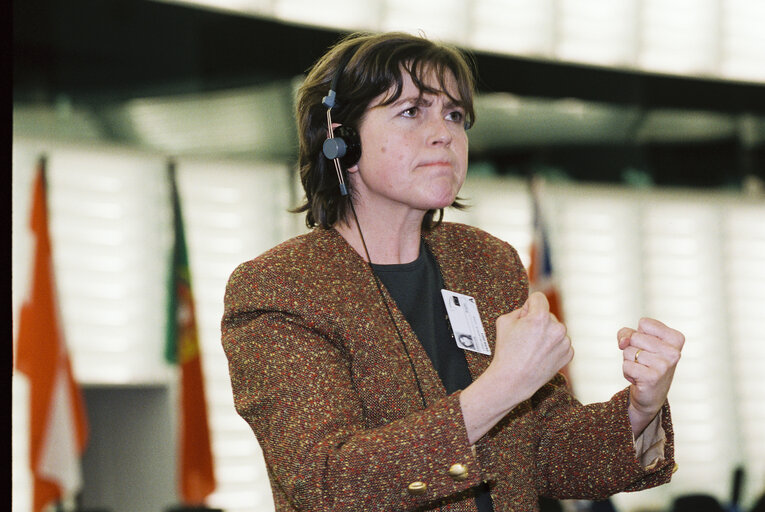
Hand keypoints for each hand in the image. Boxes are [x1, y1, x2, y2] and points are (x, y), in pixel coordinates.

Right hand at [460, 291, 572, 442]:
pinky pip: (561, 343)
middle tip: (525, 337)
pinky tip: (541, 355)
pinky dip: (553, 347)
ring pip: (555, 329)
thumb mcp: (504, 322)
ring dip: (547, 334)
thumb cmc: (506, 352)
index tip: (525, 315)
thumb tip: (529, 310)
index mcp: (541, 317)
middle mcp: (556, 328)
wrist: (513, 380)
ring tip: (532, 348)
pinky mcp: (568, 354)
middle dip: (538, 322)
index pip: (538, 298)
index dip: (528, 305)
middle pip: (547, 315)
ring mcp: (564, 342)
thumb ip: (518, 310)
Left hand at [618, 318, 684, 436]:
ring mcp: (664, 365)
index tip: (648, 347)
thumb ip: (626, 333)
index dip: (638, 334)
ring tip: (642, 370)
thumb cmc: (645, 362)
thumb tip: (623, 342)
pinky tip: (639, 379)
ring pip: (628, 351)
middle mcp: (674, 352)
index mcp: (676, 338)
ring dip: (629, 361)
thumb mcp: (637, 341)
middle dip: (632, 349)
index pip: (644, 323)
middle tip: (644, 362)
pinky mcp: (653, 377)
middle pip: (634, 337)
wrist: (651, 395)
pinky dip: (627, 372)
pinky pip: (626, 365)